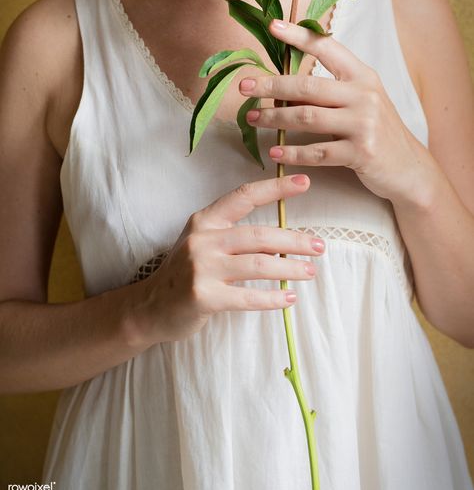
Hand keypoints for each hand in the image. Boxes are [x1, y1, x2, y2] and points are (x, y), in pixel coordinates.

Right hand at [138, 175, 324, 342]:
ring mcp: (202, 268)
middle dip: (294, 240)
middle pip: (258, 235)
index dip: (275, 188)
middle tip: (319, 246)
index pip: (244, 197)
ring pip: (258, 264)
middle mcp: (203, 239)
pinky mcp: (204, 297)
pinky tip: (289, 298)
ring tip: (310, 271)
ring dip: (290, 268)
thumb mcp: (202, 243)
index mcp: (205, 220)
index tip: (304, 182)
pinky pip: (248, 297)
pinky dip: (273, 298)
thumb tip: (282, 238)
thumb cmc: (185, 273)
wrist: (150, 307)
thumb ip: (233, 235)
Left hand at [239, 19, 429, 202]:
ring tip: (253, 118)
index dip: (299, 36)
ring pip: (307, 118)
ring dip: (275, 119)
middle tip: (244, 86)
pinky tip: (274, 152)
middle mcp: (364, 95)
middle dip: (271, 86)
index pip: (327, 48)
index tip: (273, 26)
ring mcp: (364, 124)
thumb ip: (331, 90)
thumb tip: (284, 86)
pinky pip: (317, 152)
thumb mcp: (361, 101)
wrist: (408, 167)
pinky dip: (292, 153)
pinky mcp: (361, 152)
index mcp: (362, 76)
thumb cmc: (377, 131)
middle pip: (307, 87)